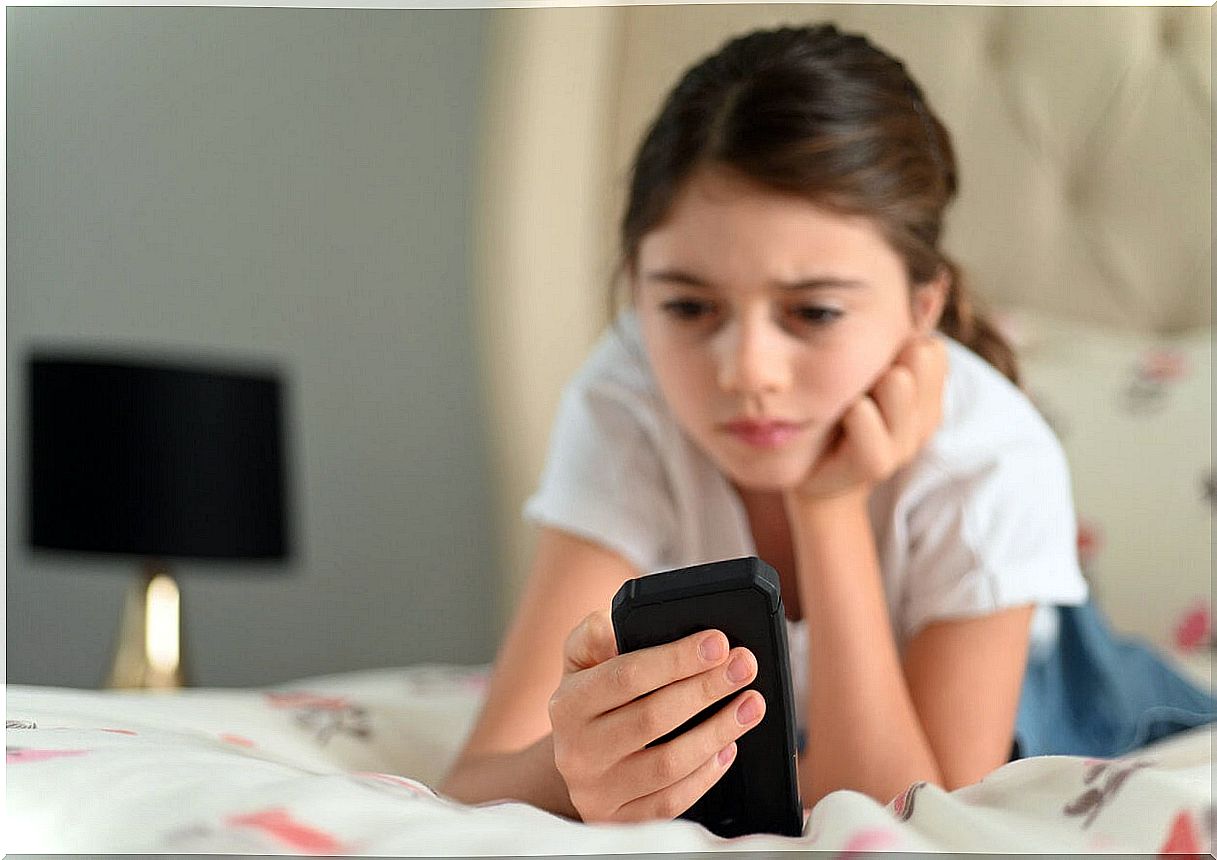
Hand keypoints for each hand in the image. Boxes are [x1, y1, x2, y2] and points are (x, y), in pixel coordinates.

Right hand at [547, 610, 765, 822]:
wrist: (579, 756)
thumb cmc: (593, 697)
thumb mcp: (582, 659)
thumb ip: (597, 634)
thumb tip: (618, 625)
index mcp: (567, 704)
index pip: (626, 677)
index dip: (676, 659)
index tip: (718, 642)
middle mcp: (576, 751)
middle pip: (653, 718)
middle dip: (706, 689)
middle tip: (744, 667)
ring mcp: (597, 791)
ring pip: (669, 764)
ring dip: (718, 731)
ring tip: (750, 704)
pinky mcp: (619, 820)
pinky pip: (672, 801)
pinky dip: (707, 773)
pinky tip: (728, 746)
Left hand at [788, 335, 946, 504]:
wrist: (816, 475)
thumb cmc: (841, 417)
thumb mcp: (868, 376)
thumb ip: (892, 344)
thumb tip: (924, 292)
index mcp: (926, 396)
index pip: (934, 349)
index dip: (903, 342)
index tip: (878, 357)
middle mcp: (922, 420)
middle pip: (921, 358)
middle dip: (891, 355)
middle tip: (864, 375)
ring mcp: (904, 444)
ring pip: (898, 383)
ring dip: (870, 380)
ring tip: (854, 394)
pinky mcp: (876, 464)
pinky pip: (865, 418)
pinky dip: (853, 410)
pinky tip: (845, 413)